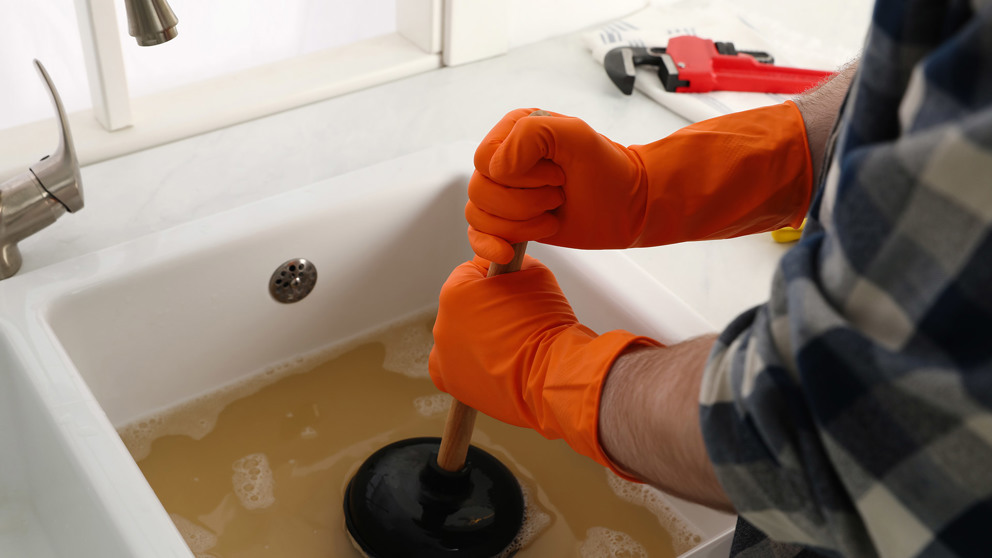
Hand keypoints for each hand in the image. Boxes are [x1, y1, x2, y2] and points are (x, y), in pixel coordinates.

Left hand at [428, 254, 657, 471]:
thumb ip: (509, 262)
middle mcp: (442, 324)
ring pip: (458, 339)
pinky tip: (494, 367)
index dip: (493, 280)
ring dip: (477, 339)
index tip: (511, 292)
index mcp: (455, 292)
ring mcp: (443, 357)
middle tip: (515, 322)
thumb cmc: (546, 323)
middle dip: (484, 312)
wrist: (552, 374)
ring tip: (509, 348)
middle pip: (462, 309)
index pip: (469, 274)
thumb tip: (502, 262)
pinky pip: (456, 367)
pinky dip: (471, 366)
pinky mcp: (451, 383)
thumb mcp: (533, 273)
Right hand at [467, 108, 646, 262]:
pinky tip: (507, 251)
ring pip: (478, 215)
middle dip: (522, 202)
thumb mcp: (576, 135)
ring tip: (552, 216)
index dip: (519, 175)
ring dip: (519, 224)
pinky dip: (488, 246)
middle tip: (558, 196)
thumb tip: (497, 169)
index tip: (557, 176)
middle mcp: (503, 160)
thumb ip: (532, 134)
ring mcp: (503, 193)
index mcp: (514, 131)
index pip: (485, 158)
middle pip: (479, 190)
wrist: (627, 207)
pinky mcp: (507, 222)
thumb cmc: (608, 170)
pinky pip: (476, 235)